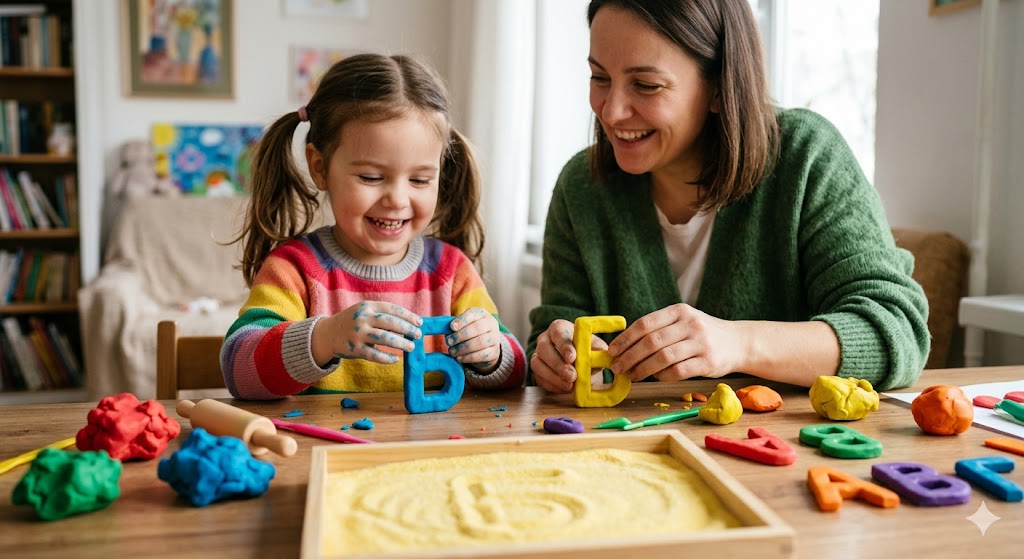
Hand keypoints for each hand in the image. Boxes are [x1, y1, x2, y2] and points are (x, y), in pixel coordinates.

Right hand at [317, 301, 422, 364]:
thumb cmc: (352, 322)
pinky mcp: (354, 349)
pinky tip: (395, 359)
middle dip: (407, 329)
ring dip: (401, 343)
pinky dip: (387, 358)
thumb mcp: (364, 313)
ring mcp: (358, 334)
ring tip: (411, 347)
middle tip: (418, 335)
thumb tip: (408, 325)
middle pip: (390, 322)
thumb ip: (382, 317)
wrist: (326, 334)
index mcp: (367, 306)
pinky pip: (374, 355)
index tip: (419, 322)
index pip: (392, 308)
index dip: (408, 315)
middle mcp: (362, 318)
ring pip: (385, 338)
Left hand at [446, 308, 501, 372]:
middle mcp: (492, 325)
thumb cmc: (470, 333)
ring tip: (452, 351)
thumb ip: (456, 326)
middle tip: (449, 342)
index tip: (452, 327)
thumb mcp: (464, 325)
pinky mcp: (494, 353)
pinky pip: (482, 355)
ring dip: (463, 348)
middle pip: (477, 328)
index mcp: (482, 314)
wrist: (487, 347)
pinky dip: (468, 357)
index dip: (462, 320)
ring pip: (480, 342)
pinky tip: (459, 358)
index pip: (473, 313)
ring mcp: (495, 339)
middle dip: (460, 335)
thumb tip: (445, 329)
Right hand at [531, 319, 608, 392]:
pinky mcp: (537, 371)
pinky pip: (540, 378)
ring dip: (553, 377)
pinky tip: (565, 389)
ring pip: (537, 364)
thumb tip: (600, 354)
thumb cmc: (588, 350)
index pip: (558, 333)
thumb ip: (598, 349)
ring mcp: (538, 355)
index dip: (564, 346)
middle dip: (558, 364)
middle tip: (572, 376)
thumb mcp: (596, 347)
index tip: (572, 358)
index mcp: (559, 328)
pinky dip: (552, 386)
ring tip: (570, 386)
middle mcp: (545, 339)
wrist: (583, 365)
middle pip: (544, 349)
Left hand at [607, 304, 743, 381]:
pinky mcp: (709, 362)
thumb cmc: (701, 334)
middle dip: (629, 356)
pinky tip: (655, 378)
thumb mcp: (682, 322)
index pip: (645, 323)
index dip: (625, 338)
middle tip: (617, 367)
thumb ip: (658, 329)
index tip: (612, 351)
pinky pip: (678, 371)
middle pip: (651, 341)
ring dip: (642, 369)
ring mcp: (701, 343)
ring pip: (663, 357)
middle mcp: (690, 324)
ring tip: (632, 375)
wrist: (738, 342)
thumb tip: (624, 347)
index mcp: (679, 311)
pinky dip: (662, 376)